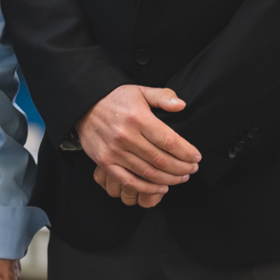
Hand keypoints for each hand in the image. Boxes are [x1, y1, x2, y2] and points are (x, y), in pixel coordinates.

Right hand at [76, 85, 201, 206]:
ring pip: (148, 173)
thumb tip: (181, 105)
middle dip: (182, 168)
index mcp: (138, 118)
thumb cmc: (114, 99)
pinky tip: (161, 187)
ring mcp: (115, 151)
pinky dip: (147, 188)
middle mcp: (126, 136)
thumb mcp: (140, 91)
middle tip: (192, 169)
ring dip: (169, 179)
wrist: (84, 104)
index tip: (196, 157)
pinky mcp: (105, 162)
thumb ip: (162, 97)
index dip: (187, 152)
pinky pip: (129, 181)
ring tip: (181, 178)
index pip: (169, 141)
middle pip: (161, 160)